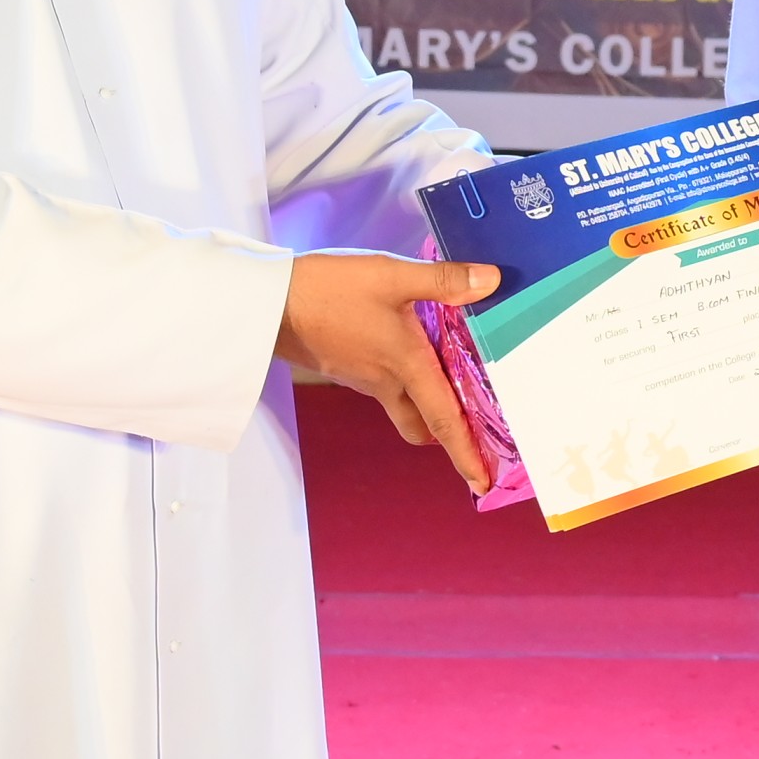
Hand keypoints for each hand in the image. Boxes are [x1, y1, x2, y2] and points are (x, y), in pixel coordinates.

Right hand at [277, 250, 503, 492]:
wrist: (268, 304)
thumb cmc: (329, 291)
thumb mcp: (391, 276)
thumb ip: (442, 281)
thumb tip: (491, 281)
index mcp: (406, 366)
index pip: (444, 420)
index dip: (466, 453)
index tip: (483, 482)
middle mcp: (385, 382)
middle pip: (422, 424)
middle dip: (446, 436)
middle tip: (471, 436)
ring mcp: (360, 378)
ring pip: (403, 405)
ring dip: (425, 406)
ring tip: (449, 387)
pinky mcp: (343, 367)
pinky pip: (382, 386)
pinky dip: (401, 383)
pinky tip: (405, 353)